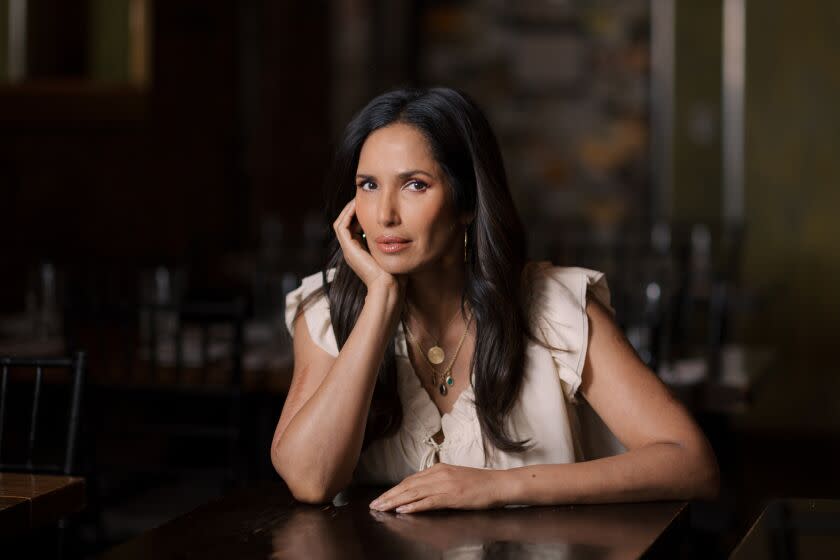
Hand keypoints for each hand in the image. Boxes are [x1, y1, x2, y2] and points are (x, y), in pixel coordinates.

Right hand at [333, 198, 400, 292]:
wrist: (389, 287)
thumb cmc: (396, 274)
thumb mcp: (394, 254)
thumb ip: (393, 243)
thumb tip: (402, 230)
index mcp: (361, 252)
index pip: (355, 228)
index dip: (360, 214)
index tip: (370, 203)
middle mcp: (352, 251)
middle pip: (346, 224)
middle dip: (353, 210)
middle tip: (362, 197)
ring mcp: (349, 250)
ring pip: (341, 223)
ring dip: (348, 210)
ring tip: (358, 198)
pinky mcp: (349, 249)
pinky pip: (342, 226)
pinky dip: (347, 215)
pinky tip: (357, 206)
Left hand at [368, 463, 506, 512]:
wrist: (498, 484)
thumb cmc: (479, 483)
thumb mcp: (454, 477)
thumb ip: (437, 481)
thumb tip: (421, 489)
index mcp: (438, 469)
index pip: (410, 480)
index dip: (394, 489)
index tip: (381, 498)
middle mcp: (438, 474)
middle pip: (408, 486)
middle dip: (389, 496)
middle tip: (374, 505)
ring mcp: (445, 485)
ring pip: (414, 493)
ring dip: (395, 501)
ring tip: (381, 508)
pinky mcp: (452, 496)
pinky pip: (429, 501)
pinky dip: (414, 506)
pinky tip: (403, 510)